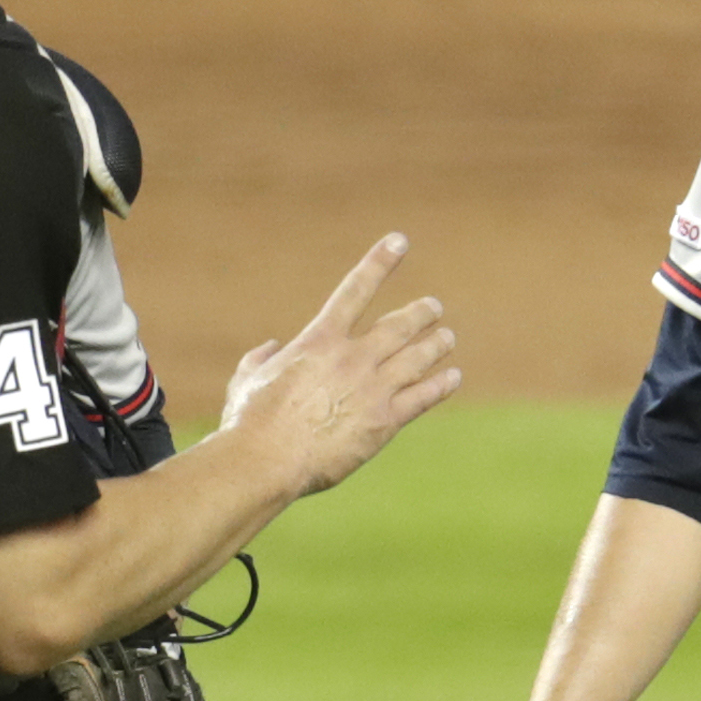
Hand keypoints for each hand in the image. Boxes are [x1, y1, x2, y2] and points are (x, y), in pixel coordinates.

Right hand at [219, 234, 458, 495]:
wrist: (267, 460)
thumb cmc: (250, 421)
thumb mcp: (247, 379)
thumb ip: (261, 357)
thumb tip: (271, 348)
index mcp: (319, 340)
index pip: (355, 290)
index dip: (380, 262)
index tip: (400, 241)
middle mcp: (352, 357)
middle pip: (399, 325)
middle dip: (421, 312)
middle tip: (433, 307)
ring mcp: (372, 388)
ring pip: (418, 357)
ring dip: (436, 344)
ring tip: (447, 337)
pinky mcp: (385, 421)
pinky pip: (423, 397)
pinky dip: (441, 384)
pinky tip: (453, 377)